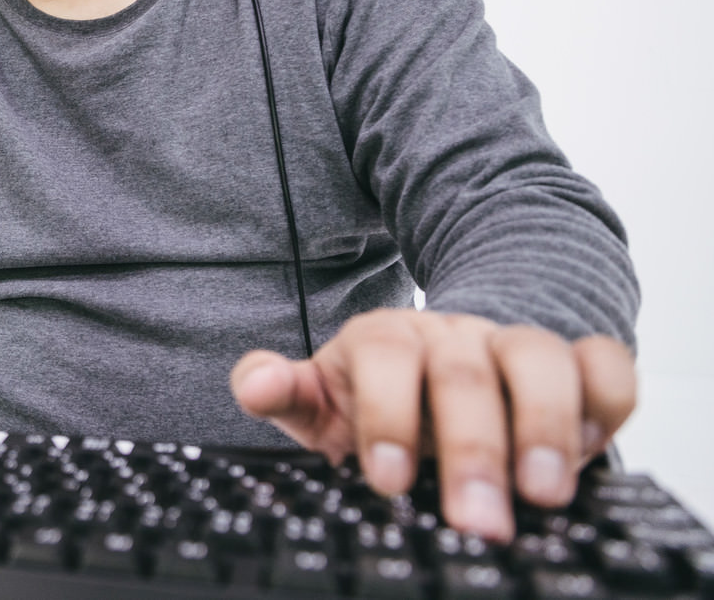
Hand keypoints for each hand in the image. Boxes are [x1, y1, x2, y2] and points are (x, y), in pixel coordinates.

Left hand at [229, 309, 635, 541]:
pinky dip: (606, 399)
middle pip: (465, 372)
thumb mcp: (324, 399)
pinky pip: (605, 363)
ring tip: (544, 496)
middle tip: (476, 523)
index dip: (387, 415)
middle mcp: (454, 335)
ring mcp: (517, 343)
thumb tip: (252, 385)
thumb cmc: (378, 394)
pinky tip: (591, 448)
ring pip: (540, 356)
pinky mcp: (576, 361)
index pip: (384, 357)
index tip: (388, 481)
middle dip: (473, 449)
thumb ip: (285, 393)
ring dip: (545, 424)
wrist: (443, 359)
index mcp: (386, 339)